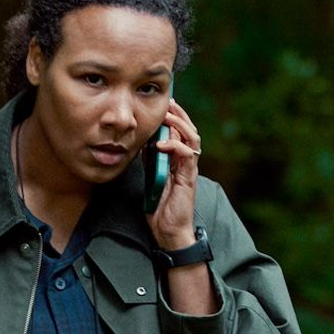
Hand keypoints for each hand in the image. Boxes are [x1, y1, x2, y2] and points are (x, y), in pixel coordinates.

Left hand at [147, 99, 216, 315]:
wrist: (169, 231)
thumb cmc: (160, 208)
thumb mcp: (150, 178)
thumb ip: (149, 161)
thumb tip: (141, 143)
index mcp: (178, 160)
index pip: (180, 131)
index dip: (174, 116)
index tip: (162, 104)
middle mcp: (186, 162)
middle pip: (189, 129)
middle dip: (179, 114)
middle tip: (168, 102)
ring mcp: (188, 169)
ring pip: (192, 138)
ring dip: (180, 124)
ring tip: (167, 116)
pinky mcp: (188, 178)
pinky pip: (187, 155)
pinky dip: (176, 145)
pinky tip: (163, 143)